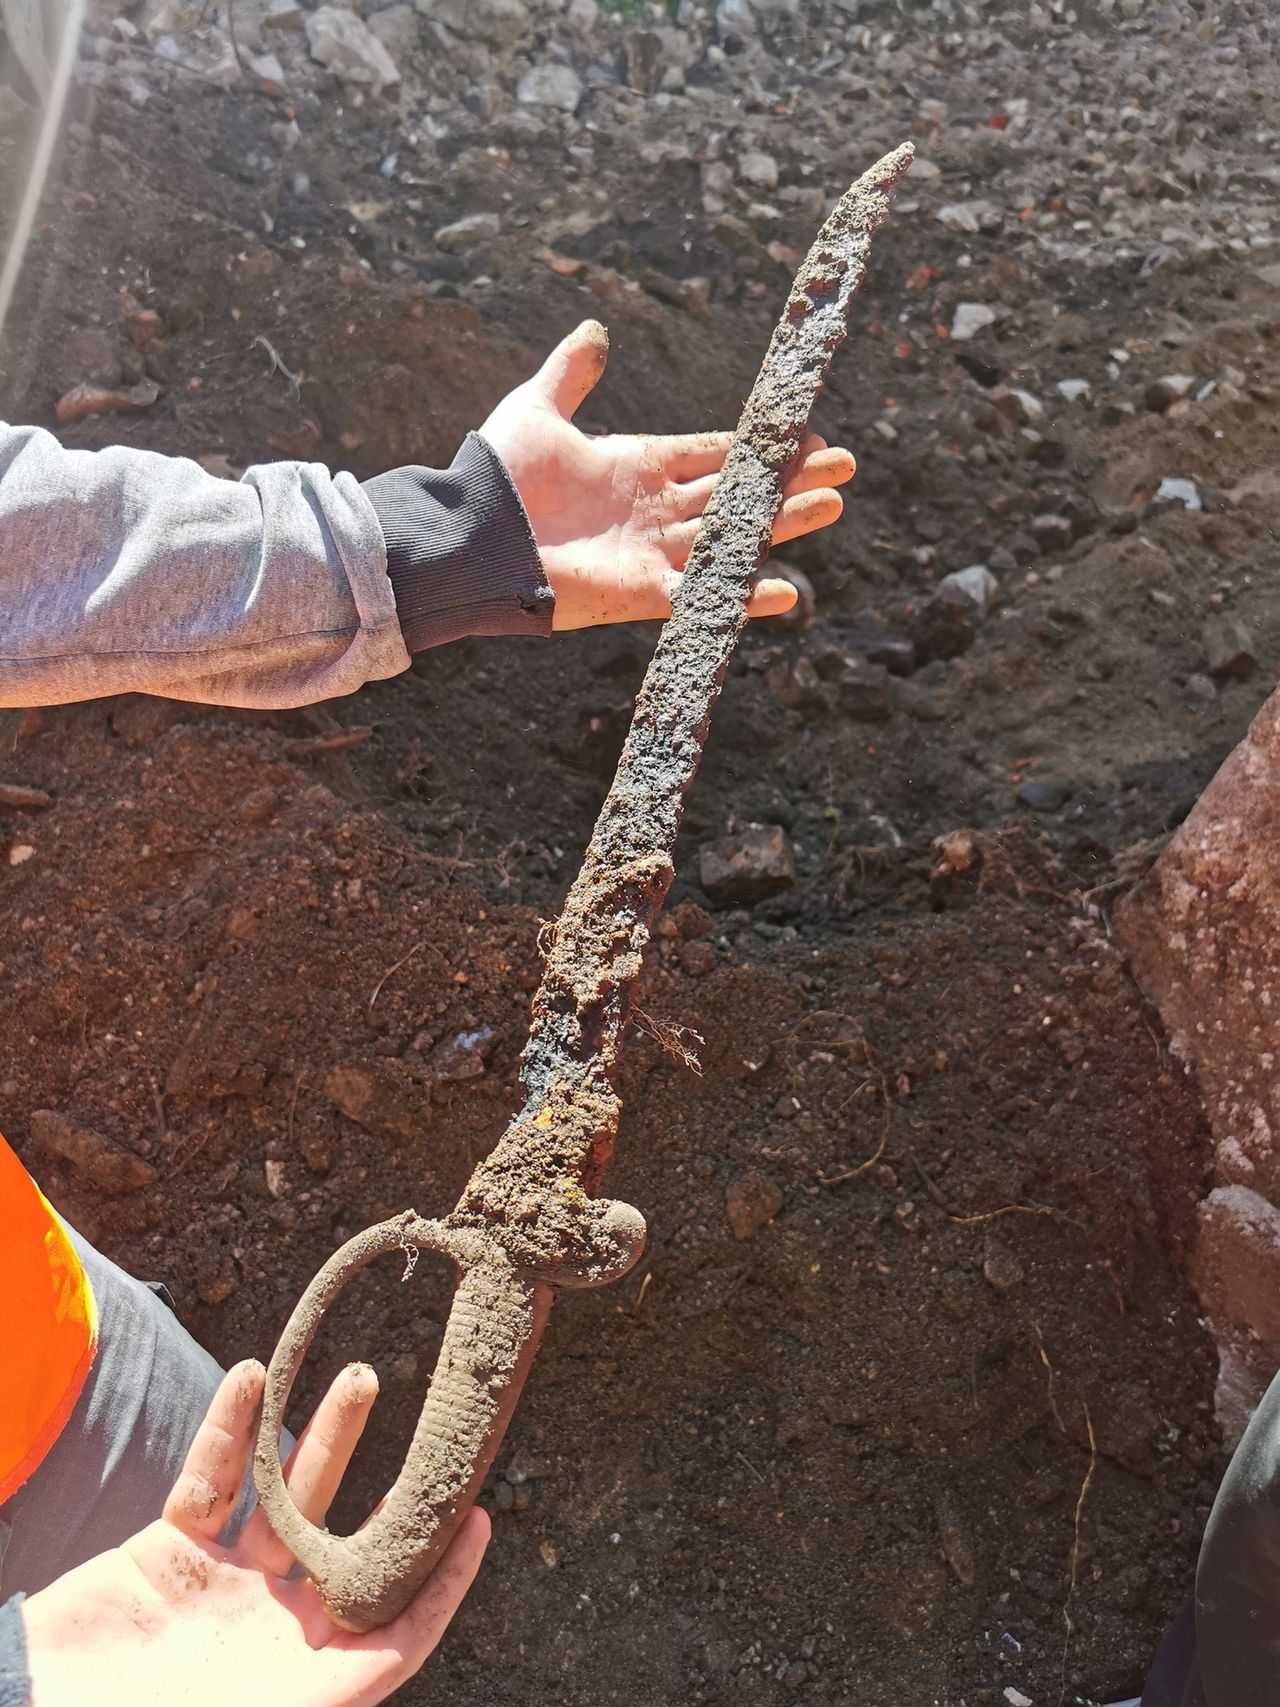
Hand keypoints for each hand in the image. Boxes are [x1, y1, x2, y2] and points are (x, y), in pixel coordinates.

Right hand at [22, 1359, 489, 1706]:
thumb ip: (340, 1685)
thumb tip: (396, 1657)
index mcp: (307, 1675)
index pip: (396, 1627)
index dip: (443, 1579)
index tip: (482, 1518)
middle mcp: (275, 1623)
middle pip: (350, 1540)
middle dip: (393, 1485)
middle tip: (430, 1421)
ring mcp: (223, 1579)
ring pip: (288, 1493)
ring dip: (324, 1434)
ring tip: (362, 1376)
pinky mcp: (168, 1547)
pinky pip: (210, 1477)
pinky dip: (229, 1429)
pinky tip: (252, 1376)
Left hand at [479, 320, 855, 630]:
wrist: (470, 536)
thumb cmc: (498, 476)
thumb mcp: (537, 409)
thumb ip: (571, 374)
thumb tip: (595, 333)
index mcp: (638, 464)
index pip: (713, 453)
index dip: (759, 447)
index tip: (807, 436)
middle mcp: (654, 510)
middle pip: (736, 494)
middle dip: (790, 483)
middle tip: (843, 472)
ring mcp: (652, 553)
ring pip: (732, 536)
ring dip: (782, 524)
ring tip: (831, 507)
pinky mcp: (640, 593)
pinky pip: (701, 595)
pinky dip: (741, 595)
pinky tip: (786, 591)